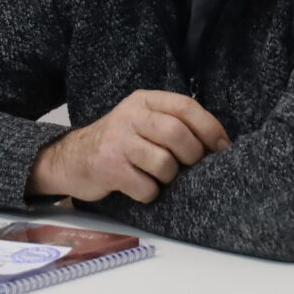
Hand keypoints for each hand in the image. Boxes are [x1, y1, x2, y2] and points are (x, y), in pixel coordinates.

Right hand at [29, 90, 230, 203]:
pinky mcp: (108, 167)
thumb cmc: (118, 143)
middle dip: (192, 156)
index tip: (222, 147)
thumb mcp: (142, 121)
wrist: (71, 159)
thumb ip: (173, 123)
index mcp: (144, 100)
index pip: (186, 107)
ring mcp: (117, 141)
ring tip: (157, 176)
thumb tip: (219, 143)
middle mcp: (130, 115)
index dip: (210, 128)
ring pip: (164, 164)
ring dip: (169, 177)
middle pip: (177, 134)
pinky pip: (146, 187)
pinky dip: (149, 193)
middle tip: (188, 166)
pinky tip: (139, 186)